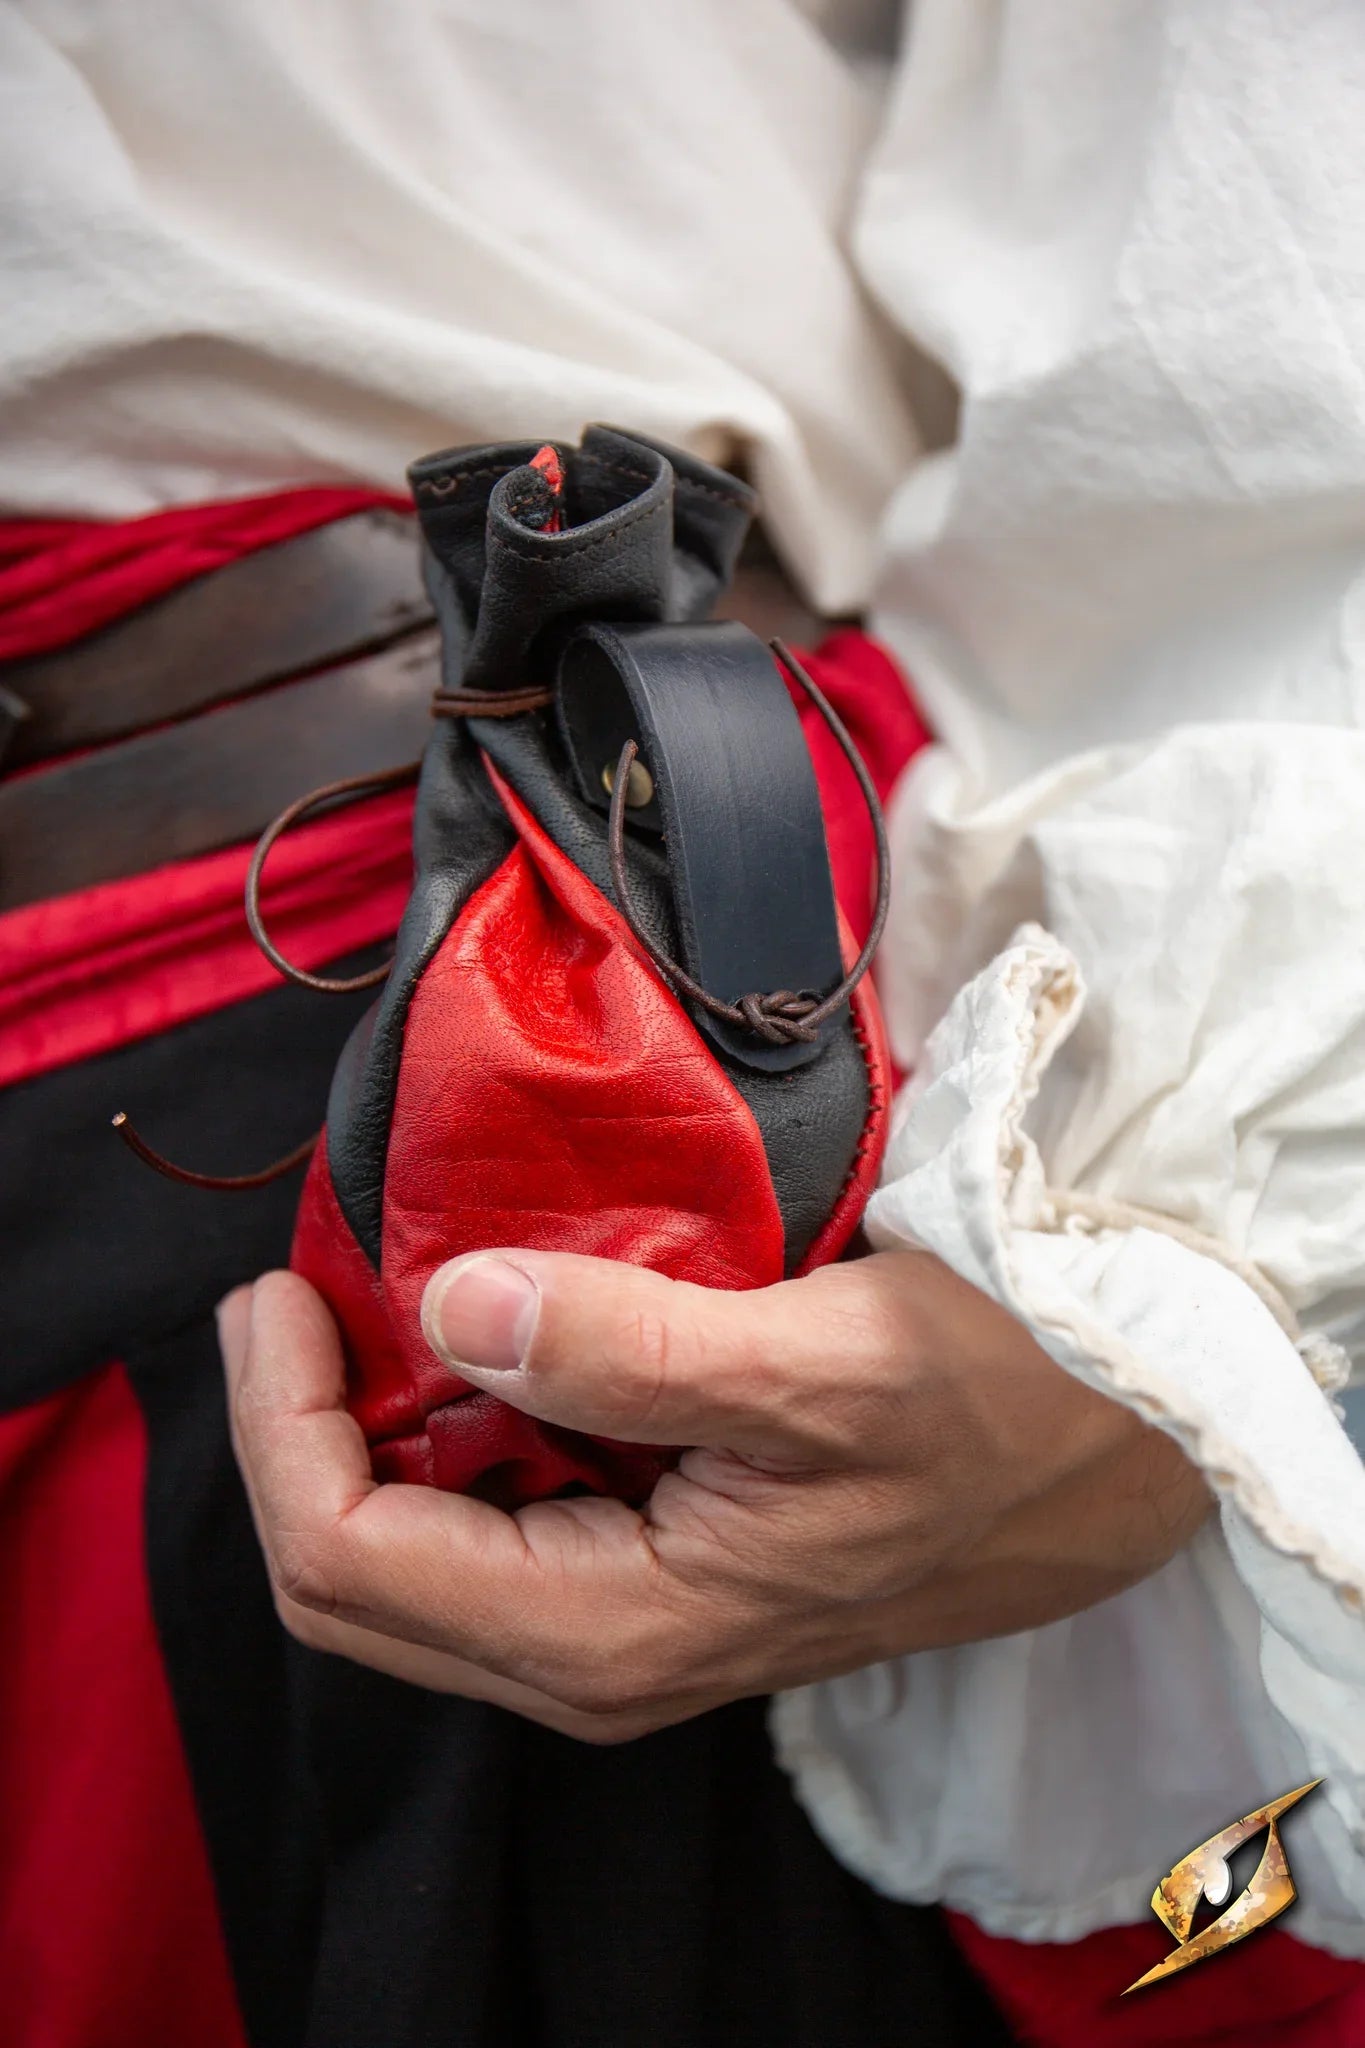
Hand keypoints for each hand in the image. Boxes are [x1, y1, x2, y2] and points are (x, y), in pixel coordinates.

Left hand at [218, 1249, 1210, 1741]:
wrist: (1117, 1457)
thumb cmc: (999, 1403)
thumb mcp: (827, 1365)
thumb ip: (630, 1350)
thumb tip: (450, 1306)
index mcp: (611, 1632)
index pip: (347, 1554)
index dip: (279, 1420)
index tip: (282, 1288)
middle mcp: (591, 1661)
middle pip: (350, 1580)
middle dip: (292, 1434)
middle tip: (298, 1290)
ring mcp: (617, 1631)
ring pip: (406, 1563)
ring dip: (356, 1437)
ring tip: (360, 1305)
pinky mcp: (647, 1582)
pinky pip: (482, 1533)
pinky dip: (437, 1440)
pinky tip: (466, 1344)